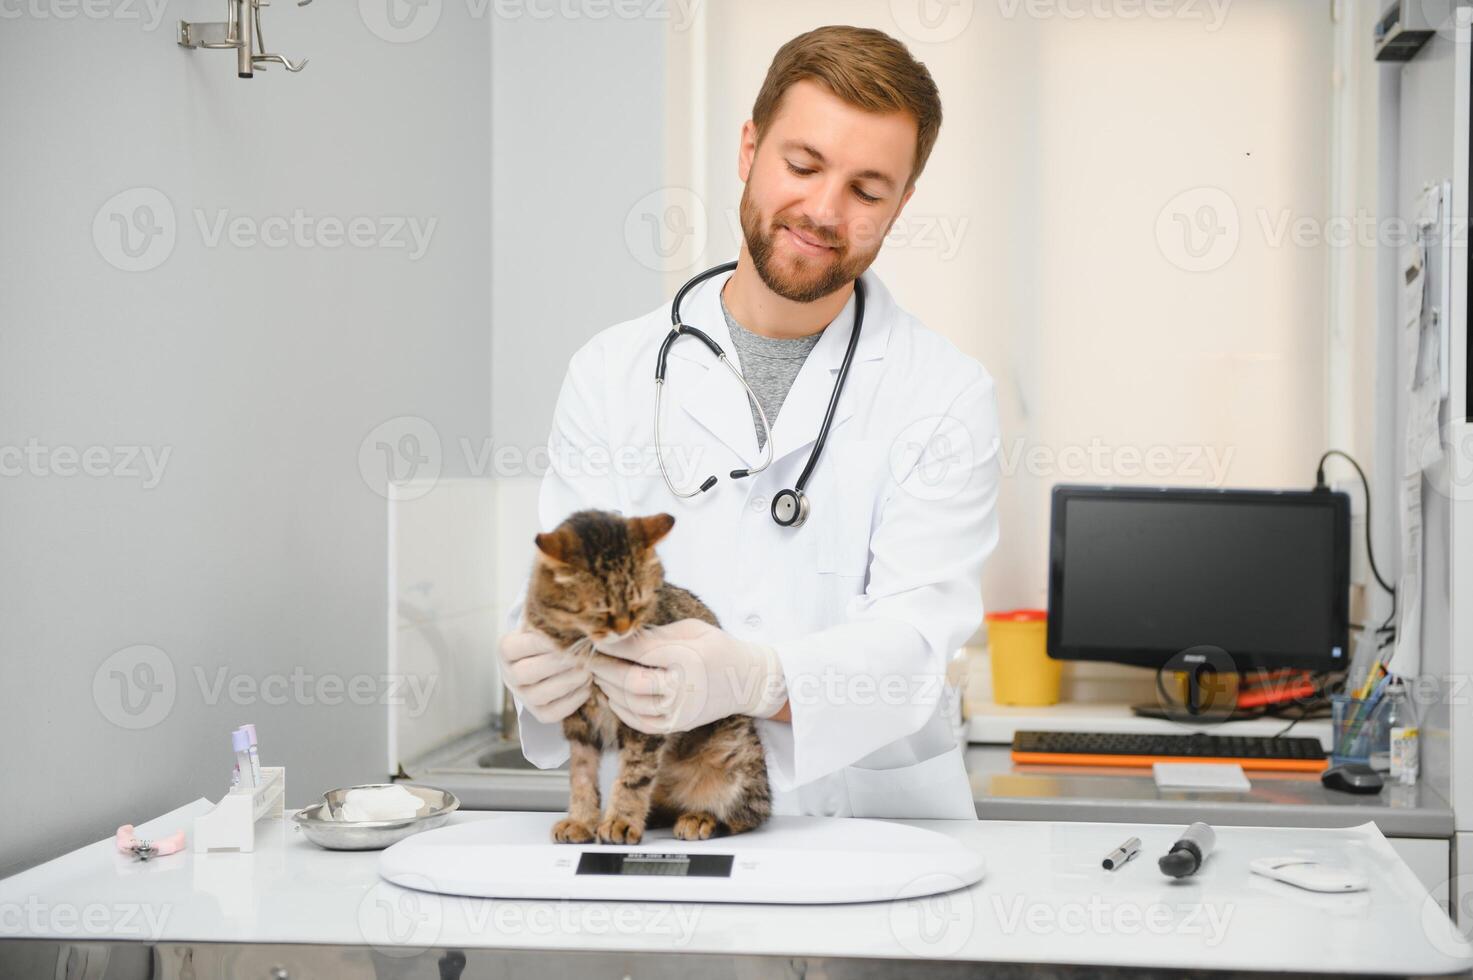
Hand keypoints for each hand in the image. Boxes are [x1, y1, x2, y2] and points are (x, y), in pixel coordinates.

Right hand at [498, 627, 592, 723]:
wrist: (548, 658)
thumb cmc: (549, 636)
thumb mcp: (544, 624)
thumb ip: (551, 620)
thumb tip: (574, 617)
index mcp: (506, 650)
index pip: (513, 648)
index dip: (538, 642)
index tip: (563, 634)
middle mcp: (510, 675)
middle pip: (526, 673)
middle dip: (555, 664)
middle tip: (580, 655)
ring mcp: (523, 696)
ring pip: (539, 695)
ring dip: (566, 683)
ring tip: (588, 672)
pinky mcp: (538, 712)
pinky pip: (551, 714)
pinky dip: (571, 702)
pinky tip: (587, 688)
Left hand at [590, 619, 786, 734]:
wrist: (748, 681)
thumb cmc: (719, 648)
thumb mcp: (692, 629)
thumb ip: (657, 633)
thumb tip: (620, 634)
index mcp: (687, 658)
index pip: (639, 652)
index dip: (613, 645)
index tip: (595, 637)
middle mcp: (683, 688)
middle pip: (630, 682)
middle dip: (604, 668)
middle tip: (589, 657)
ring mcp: (679, 711)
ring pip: (631, 704)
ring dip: (609, 688)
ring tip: (599, 673)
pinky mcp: (677, 725)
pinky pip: (640, 723)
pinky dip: (621, 710)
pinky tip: (613, 695)